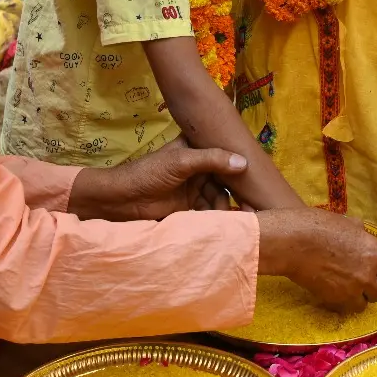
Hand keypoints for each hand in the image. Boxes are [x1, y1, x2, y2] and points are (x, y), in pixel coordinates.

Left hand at [68, 138, 249, 221]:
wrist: (118, 201)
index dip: (239, 164)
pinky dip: (216, 220)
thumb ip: (211, 160)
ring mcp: (192, 191)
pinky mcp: (187, 211)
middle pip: (224, 181)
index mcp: (195, 151)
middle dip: (235, 192)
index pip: (223, 155)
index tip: (257, 175)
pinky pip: (208, 214)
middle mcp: (197, 170)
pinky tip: (225, 226)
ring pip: (218, 199)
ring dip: (225, 208)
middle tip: (250, 205)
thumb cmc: (148, 173)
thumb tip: (244, 163)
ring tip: (236, 218)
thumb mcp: (181, 161)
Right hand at [256, 208, 376, 314]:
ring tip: (343, 292)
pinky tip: (333, 295)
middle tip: (354, 283)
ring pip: (365, 303)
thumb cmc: (316, 226)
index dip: (375, 271)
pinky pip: (348, 309)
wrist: (294, 242)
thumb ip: (358, 232)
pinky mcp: (340, 299)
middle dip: (368, 288)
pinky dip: (343, 305)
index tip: (365, 271)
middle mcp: (370, 271)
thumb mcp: (345, 222)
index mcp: (374, 250)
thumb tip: (360, 233)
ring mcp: (356, 287)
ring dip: (356, 299)